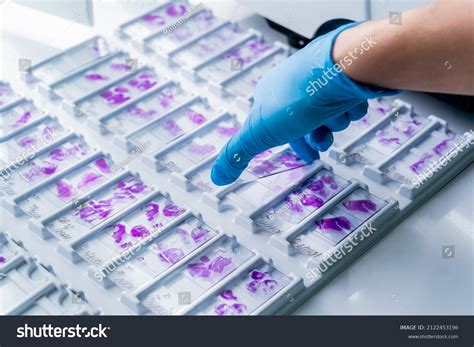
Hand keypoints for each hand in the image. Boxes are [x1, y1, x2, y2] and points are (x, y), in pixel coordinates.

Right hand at [211, 22, 397, 185]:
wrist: (340, 69)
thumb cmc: (298, 97)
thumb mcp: (259, 133)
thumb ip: (237, 154)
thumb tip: (217, 176)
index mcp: (270, 95)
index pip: (278, 125)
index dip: (293, 144)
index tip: (307, 157)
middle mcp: (295, 85)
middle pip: (306, 122)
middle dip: (316, 136)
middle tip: (323, 143)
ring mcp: (320, 79)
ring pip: (329, 113)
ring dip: (334, 122)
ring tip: (335, 119)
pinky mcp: (345, 76)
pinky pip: (349, 99)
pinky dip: (350, 108)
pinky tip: (348, 106)